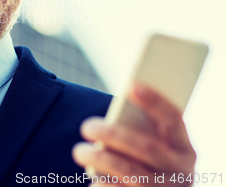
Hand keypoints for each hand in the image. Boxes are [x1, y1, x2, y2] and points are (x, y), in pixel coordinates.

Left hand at [72, 83, 195, 186]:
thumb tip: (112, 116)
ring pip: (131, 173)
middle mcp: (181, 171)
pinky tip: (92, 178)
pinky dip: (103, 184)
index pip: (173, 118)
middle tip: (86, 127)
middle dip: (113, 135)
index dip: (155, 101)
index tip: (132, 85)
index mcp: (184, 148)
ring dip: (101, 159)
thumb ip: (139, 130)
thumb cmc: (145, 160)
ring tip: (79, 151)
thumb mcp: (152, 145)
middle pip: (146, 148)